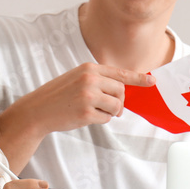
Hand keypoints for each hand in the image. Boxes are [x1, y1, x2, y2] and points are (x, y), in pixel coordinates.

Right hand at [0, 63, 154, 172]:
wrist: (37, 110)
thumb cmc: (58, 95)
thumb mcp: (77, 79)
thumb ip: (98, 80)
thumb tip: (122, 92)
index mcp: (89, 68)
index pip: (120, 73)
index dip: (138, 78)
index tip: (152, 81)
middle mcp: (90, 79)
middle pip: (121, 91)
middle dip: (118, 102)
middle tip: (106, 108)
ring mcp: (88, 95)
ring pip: (116, 105)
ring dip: (109, 112)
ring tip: (92, 111)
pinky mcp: (86, 112)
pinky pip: (106, 118)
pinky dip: (99, 120)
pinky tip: (84, 117)